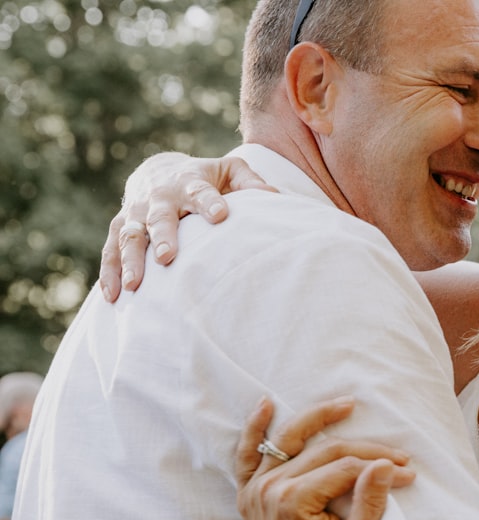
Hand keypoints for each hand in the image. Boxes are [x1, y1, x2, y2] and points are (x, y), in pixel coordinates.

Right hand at [100, 153, 274, 301]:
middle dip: (162, 236)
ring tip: (134, 286)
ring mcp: (136, 213)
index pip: (200, 191)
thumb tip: (275, 195)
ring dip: (130, 260)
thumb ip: (250, 183)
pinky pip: (111, 250)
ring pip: (130, 236)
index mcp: (190, 182)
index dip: (210, 202)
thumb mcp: (230, 171)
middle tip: (167, 257)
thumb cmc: (206, 177)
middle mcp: (159, 197)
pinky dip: (109, 272)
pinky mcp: (120, 227)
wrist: (158, 170)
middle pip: (159, 217)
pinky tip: (113, 296)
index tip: (221, 216)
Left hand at [236, 396, 413, 519]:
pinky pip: (248, 456)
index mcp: (293, 502)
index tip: (408, 472)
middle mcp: (269, 490)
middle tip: (399, 455)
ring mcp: (256, 491)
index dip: (381, 467)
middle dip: (367, 451)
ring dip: (318, 418)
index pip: (346, 467)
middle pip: (326, 451)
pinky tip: (265, 404)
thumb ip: (370, 503)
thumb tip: (385, 465)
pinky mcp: (250, 495)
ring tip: (347, 404)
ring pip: (290, 440)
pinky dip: (254, 429)